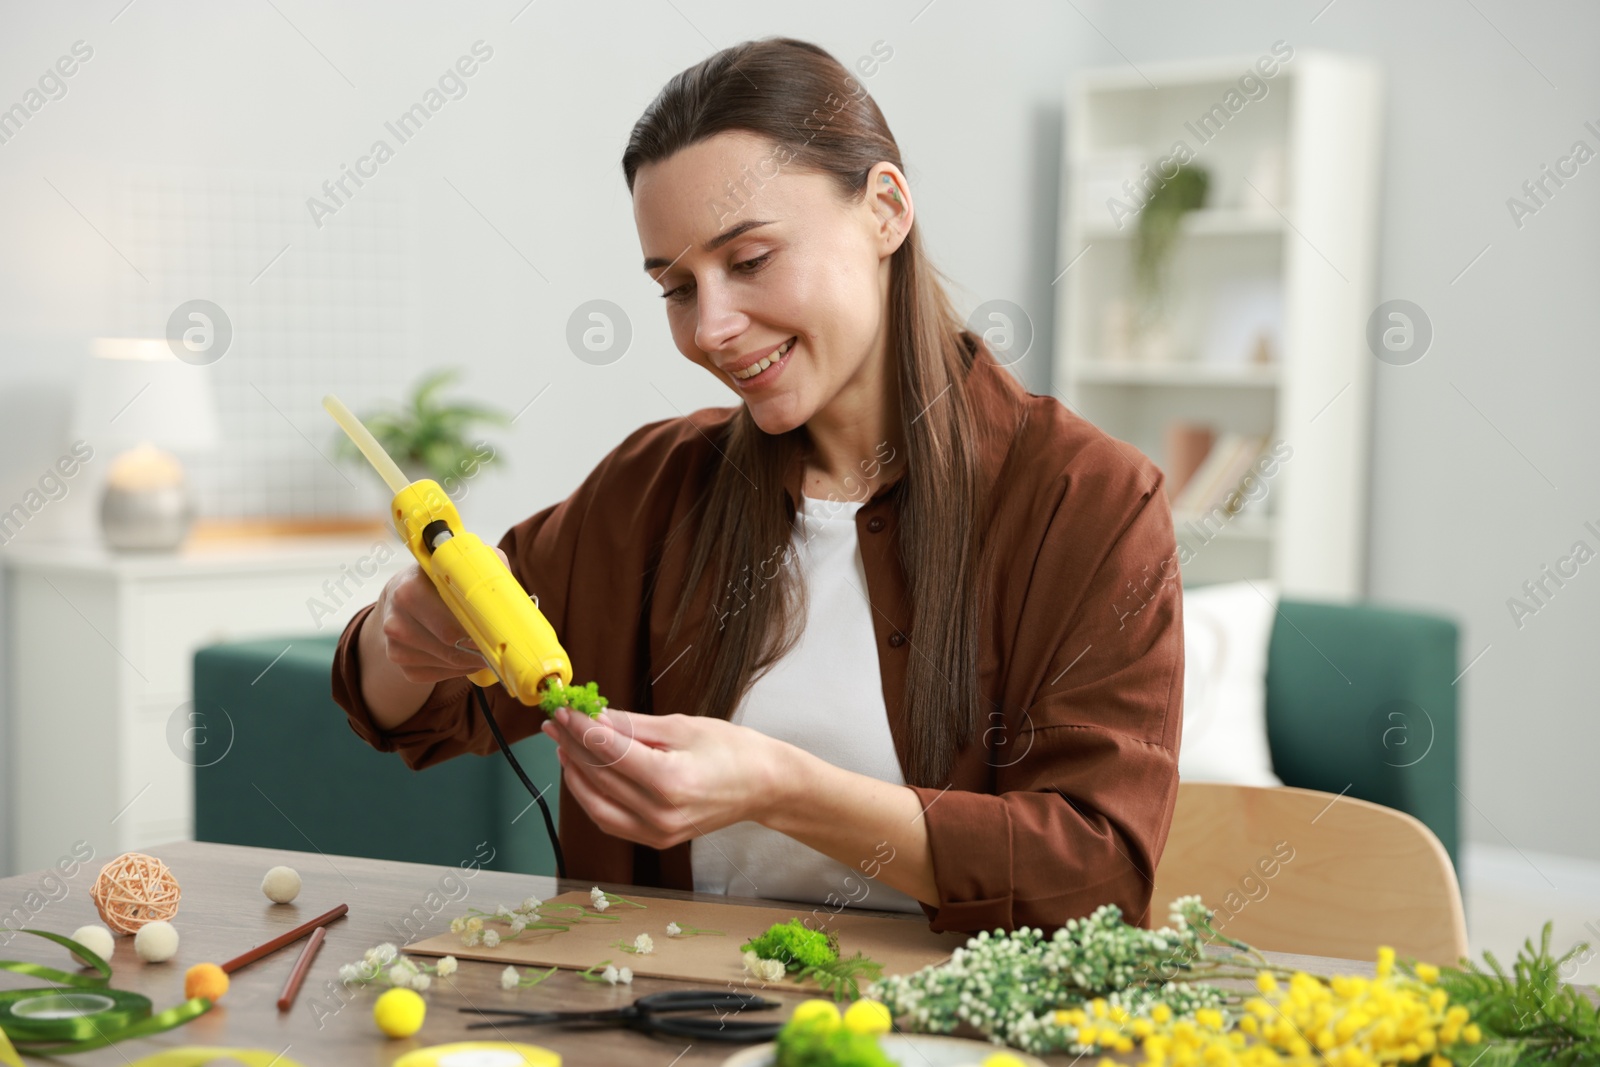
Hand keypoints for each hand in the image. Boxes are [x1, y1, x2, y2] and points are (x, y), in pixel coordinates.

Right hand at [371, 546, 510, 683]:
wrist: (399, 597)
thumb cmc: (436, 579)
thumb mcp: (455, 564)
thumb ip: (483, 565)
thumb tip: (507, 592)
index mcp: (409, 590)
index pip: (453, 620)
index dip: (481, 628)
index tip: (501, 632)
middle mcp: (396, 620)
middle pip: (452, 646)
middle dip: (481, 647)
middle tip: (501, 643)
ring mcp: (395, 646)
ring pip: (449, 662)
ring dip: (472, 659)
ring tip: (483, 646)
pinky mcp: (402, 666)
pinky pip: (440, 675)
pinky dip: (459, 668)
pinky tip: (463, 653)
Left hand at [540, 708, 793, 849]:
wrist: (764, 786)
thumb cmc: (732, 751)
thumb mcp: (681, 726)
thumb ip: (632, 726)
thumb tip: (593, 717)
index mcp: (669, 781)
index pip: (608, 751)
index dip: (580, 727)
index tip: (563, 709)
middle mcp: (659, 813)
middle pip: (599, 775)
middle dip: (572, 745)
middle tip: (555, 722)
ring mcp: (657, 832)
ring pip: (596, 803)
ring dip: (575, 773)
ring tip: (563, 746)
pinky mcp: (656, 839)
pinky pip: (610, 821)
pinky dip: (591, 798)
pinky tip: (582, 775)